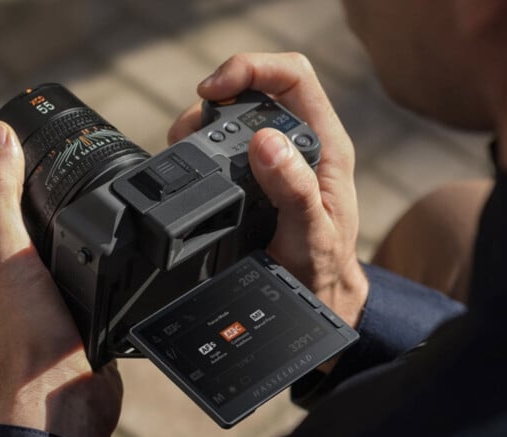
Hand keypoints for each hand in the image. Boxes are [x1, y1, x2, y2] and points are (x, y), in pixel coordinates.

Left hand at [0, 121, 121, 436]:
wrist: (63, 400)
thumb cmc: (28, 334)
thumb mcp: (6, 251)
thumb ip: (2, 194)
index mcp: (4, 261)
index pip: (12, 204)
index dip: (25, 172)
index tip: (46, 142)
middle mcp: (31, 281)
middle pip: (49, 228)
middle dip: (66, 200)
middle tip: (89, 167)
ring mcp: (65, 303)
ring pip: (80, 256)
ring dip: (93, 234)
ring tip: (117, 205)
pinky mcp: (95, 322)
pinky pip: (104, 284)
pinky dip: (114, 266)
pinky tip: (132, 260)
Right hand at [169, 53, 367, 337]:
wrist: (310, 298)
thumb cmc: (320, 269)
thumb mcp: (311, 236)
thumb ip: (295, 190)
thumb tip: (266, 142)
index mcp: (324, 146)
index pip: (292, 76)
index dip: (251, 68)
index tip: (214, 90)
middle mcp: (299, 143)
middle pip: (255, 88)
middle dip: (215, 96)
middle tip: (186, 130)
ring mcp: (275, 157)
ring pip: (235, 113)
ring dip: (202, 121)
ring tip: (182, 146)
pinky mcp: (252, 174)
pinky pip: (223, 142)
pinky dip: (200, 144)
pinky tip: (190, 163)